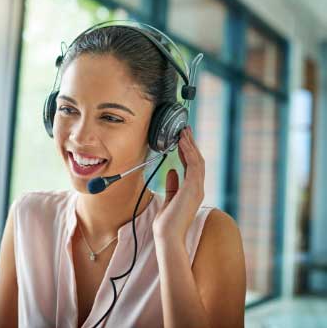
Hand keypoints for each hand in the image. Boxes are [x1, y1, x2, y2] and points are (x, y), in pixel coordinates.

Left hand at [152, 126, 204, 243]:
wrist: (167, 236)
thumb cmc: (167, 222)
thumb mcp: (169, 198)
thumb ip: (172, 184)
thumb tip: (172, 170)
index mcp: (192, 190)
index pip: (192, 166)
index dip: (188, 151)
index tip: (183, 139)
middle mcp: (197, 188)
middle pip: (197, 160)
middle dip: (191, 144)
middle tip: (185, 130)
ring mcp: (197, 188)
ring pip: (197, 160)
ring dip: (190, 145)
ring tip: (183, 132)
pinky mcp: (193, 188)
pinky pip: (194, 165)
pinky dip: (188, 152)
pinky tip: (182, 143)